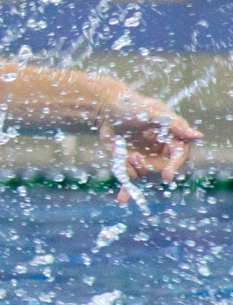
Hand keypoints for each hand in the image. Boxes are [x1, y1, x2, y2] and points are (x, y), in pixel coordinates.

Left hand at [98, 86, 199, 202]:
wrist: (106, 108)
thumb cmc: (133, 105)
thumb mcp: (153, 112)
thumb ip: (174, 124)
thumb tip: (197, 135)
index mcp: (171, 138)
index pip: (179, 155)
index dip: (174, 166)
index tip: (167, 175)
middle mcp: (160, 151)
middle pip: (160, 167)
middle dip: (147, 166)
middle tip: (134, 157)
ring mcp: (144, 158)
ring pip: (143, 174)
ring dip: (133, 169)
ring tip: (125, 155)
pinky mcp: (128, 162)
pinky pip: (130, 179)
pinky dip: (126, 190)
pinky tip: (121, 200)